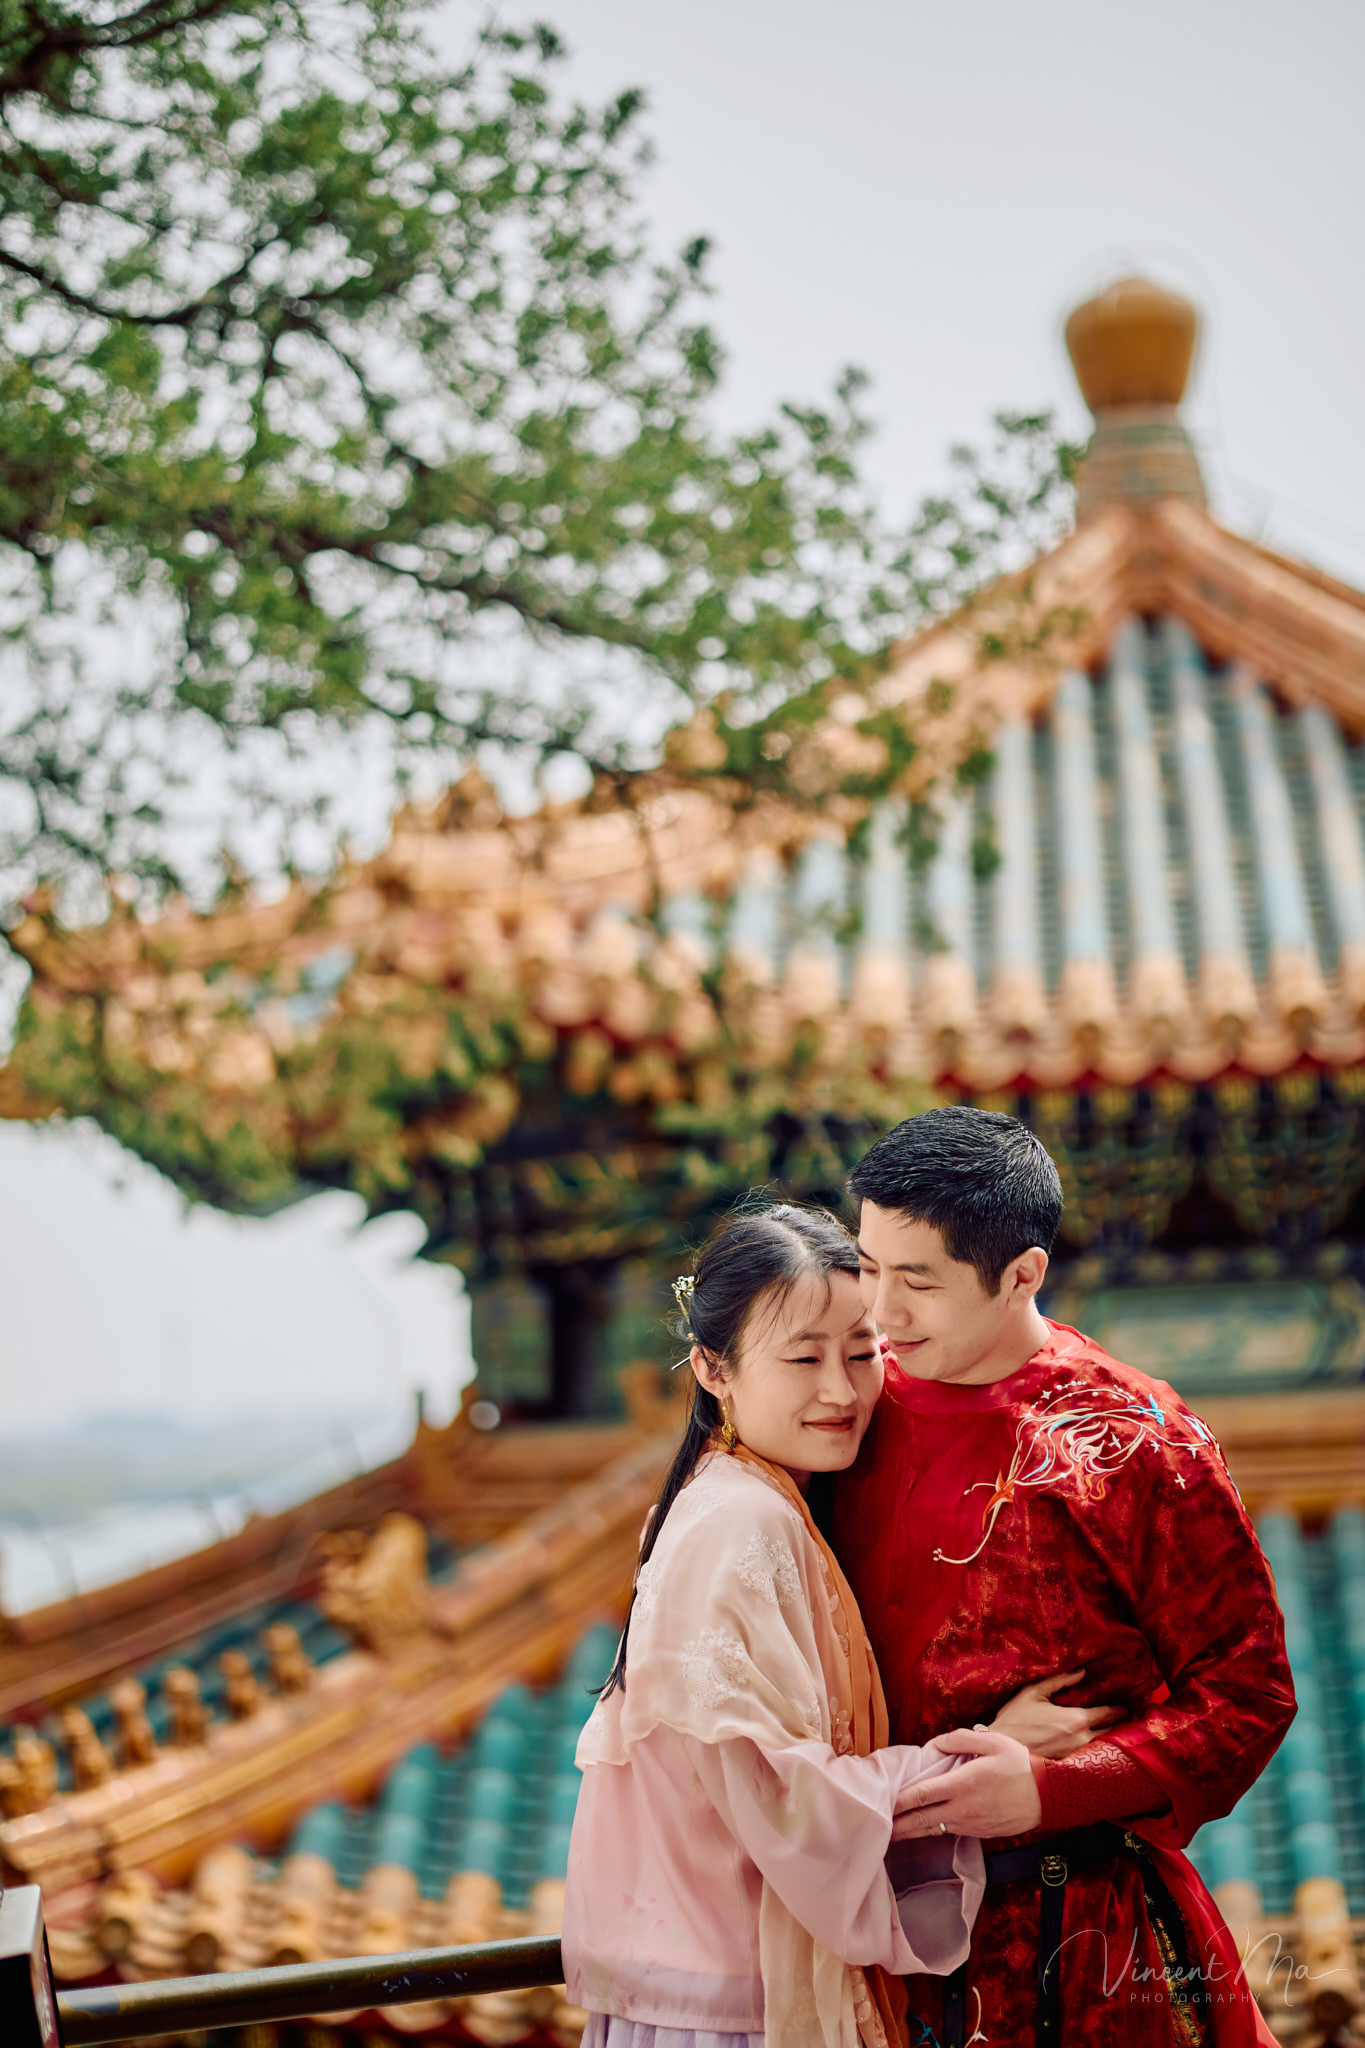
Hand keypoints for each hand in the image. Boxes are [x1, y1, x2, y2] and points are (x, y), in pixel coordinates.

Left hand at [892, 1728, 1040, 1839]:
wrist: (1048, 1796)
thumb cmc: (1019, 1765)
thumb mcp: (992, 1742)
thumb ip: (959, 1740)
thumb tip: (936, 1743)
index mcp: (962, 1784)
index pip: (922, 1794)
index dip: (899, 1799)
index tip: (881, 1801)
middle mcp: (962, 1808)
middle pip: (921, 1819)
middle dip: (897, 1824)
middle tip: (876, 1826)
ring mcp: (970, 1824)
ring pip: (933, 1829)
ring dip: (911, 1830)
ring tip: (892, 1832)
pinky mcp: (979, 1833)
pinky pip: (949, 1832)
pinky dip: (932, 1830)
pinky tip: (923, 1827)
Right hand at [990, 1668, 1124, 1758]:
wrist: (1002, 1751)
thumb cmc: (1015, 1720)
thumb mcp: (1034, 1692)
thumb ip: (1059, 1681)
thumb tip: (1082, 1673)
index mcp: (1076, 1719)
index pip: (1108, 1714)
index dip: (1118, 1709)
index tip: (1124, 1707)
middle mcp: (1082, 1740)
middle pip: (1110, 1732)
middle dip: (1117, 1725)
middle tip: (1122, 1719)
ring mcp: (1077, 1757)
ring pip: (1101, 1747)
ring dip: (1107, 1739)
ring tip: (1111, 1733)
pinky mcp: (1070, 1769)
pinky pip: (1089, 1758)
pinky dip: (1094, 1752)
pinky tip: (1094, 1749)